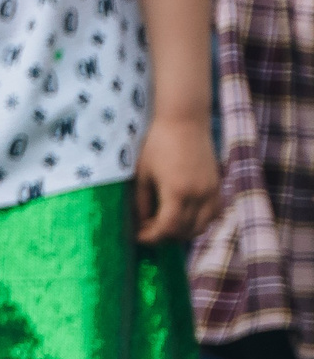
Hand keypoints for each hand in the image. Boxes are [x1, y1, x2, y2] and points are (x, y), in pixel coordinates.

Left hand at [133, 113, 219, 243]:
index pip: (167, 228)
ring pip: (202, 226)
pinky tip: (184, 216)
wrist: (184, 121)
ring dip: (183, 231)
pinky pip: (213, 214)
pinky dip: (199, 221)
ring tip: (164, 224)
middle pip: (184, 231)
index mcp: (177, 192)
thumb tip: (141, 223)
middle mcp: (199, 195)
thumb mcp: (143, 173)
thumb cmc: (158, 144)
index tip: (139, 236)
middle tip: (148, 231)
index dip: (151, 237)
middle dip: (164, 236)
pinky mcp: (218, 186)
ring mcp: (212, 191)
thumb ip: (142, 201)